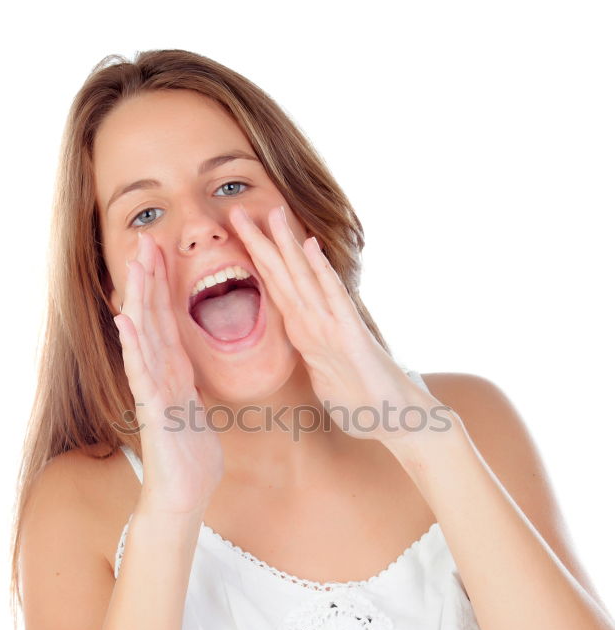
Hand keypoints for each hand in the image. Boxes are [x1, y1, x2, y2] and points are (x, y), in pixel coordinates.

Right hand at [113, 231, 223, 514]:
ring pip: (144, 338)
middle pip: (151, 319)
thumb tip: (187, 365)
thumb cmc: (192, 456)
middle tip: (144, 239)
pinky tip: (126, 321)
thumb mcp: (196, 409)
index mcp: (173, 373)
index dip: (163, 285)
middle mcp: (159, 376)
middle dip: (148, 279)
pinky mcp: (153, 410)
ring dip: (139, 300)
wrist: (185, 494)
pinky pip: (143, 373)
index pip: (166, 320)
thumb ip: (188, 383)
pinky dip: (134, 347)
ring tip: (135, 265)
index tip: (161, 250)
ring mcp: (153, 391)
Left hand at [229, 202, 445, 449]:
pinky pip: (332, 299)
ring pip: (304, 278)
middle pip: (283, 276)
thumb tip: (305, 355)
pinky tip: (311, 246)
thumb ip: (313, 361)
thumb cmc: (363, 402)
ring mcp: (334, 326)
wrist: (397, 418)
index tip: (233, 238)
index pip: (275, 289)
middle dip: (260, 243)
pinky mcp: (351, 335)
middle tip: (235, 211)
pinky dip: (320, 271)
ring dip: (287, 244)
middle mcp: (317, 322)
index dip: (254, 263)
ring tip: (272, 211)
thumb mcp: (323, 380)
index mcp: (306, 332)